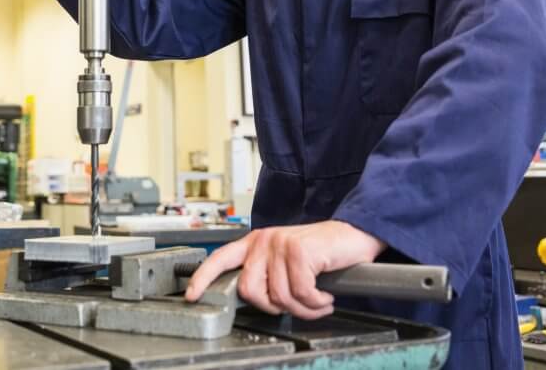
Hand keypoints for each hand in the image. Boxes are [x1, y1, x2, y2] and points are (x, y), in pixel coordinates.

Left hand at [184, 220, 384, 319]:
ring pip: (279, 297)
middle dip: (275, 307)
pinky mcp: (299, 251)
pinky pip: (301, 294)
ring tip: (317, 301)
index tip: (192, 295)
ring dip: (304, 309)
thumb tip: (254, 299)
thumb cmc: (320, 252)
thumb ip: (265, 273)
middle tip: (296, 305)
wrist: (353, 236)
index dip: (202, 279)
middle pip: (251, 290)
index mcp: (254, 243)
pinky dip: (317, 303)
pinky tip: (325, 296)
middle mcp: (263, 241)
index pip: (220, 259)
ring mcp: (280, 244)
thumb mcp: (284, 260)